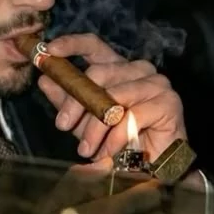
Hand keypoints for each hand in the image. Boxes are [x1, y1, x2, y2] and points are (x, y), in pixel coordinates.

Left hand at [38, 33, 186, 161]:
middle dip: (76, 102)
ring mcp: (156, 83)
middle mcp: (139, 70)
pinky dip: (115, 138)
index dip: (71, 44)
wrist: (152, 169)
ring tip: (86, 149)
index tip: (49, 51)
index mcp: (118, 68)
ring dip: (95, 127)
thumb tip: (44, 80)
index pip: (94, 45)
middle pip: (98, 73)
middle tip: (62, 125)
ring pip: (113, 97)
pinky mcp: (168, 103)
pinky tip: (108, 152)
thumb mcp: (85, 121)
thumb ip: (68, 100)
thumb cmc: (119, 141)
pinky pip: (132, 116)